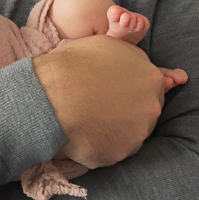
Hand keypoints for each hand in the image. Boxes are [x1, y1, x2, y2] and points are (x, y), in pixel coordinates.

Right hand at [32, 35, 170, 169]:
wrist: (47, 95)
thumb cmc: (72, 65)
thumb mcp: (108, 46)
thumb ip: (133, 59)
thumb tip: (148, 71)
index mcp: (151, 79)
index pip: (151, 89)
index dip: (129, 91)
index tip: (111, 93)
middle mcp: (151, 108)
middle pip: (143, 114)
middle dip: (124, 111)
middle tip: (97, 105)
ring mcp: (137, 134)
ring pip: (129, 135)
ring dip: (112, 130)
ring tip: (87, 119)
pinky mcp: (118, 154)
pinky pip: (111, 152)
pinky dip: (99, 145)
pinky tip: (82, 133)